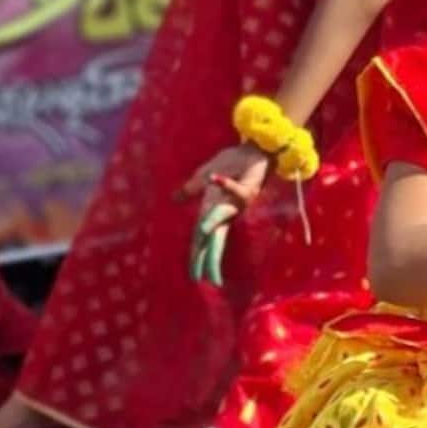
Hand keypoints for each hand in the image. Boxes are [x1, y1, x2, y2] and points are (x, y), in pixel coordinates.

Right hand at [182, 142, 270, 286]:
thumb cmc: (231, 162)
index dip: (198, 256)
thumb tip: (174, 199)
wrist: (252, 148)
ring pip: (225, 216)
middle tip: (209, 280)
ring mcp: (238, 201)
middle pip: (215, 237)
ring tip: (203, 234)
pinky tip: (214, 180)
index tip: (194, 276)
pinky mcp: (249, 187)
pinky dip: (226, 185)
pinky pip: (237, 189)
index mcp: (213, 209)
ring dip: (213, 223)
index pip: (203, 238)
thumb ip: (191, 189)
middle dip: (210, 257)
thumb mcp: (204, 175)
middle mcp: (226, 210)